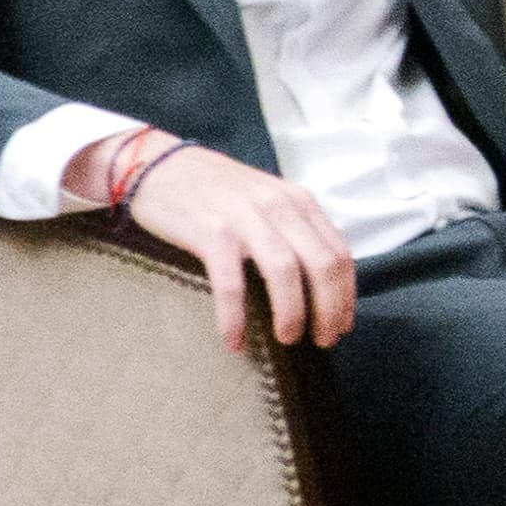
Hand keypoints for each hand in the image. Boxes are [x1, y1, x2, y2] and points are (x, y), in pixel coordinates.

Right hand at [98, 136, 351, 350]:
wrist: (159, 164)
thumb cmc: (215, 191)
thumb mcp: (267, 200)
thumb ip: (294, 229)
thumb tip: (318, 281)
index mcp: (299, 201)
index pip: (339, 253)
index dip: (345, 295)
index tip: (341, 324)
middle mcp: (279, 206)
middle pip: (322, 265)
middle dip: (328, 310)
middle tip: (322, 341)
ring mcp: (246, 217)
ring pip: (285, 273)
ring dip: (292, 314)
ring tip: (288, 339)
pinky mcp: (211, 232)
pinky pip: (231, 283)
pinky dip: (234, 316)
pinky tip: (234, 340)